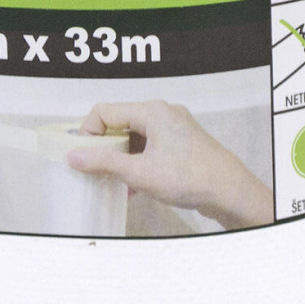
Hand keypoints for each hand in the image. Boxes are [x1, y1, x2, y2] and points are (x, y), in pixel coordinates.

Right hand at [67, 100, 273, 230]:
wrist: (229, 191)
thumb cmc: (188, 177)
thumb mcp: (139, 172)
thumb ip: (103, 162)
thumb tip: (74, 156)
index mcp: (151, 111)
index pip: (104, 112)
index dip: (88, 133)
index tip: (84, 157)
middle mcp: (162, 113)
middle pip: (119, 123)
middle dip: (104, 147)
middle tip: (96, 170)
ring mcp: (173, 128)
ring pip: (134, 138)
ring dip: (121, 158)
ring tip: (114, 182)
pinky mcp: (180, 144)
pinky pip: (149, 148)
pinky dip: (138, 163)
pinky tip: (133, 187)